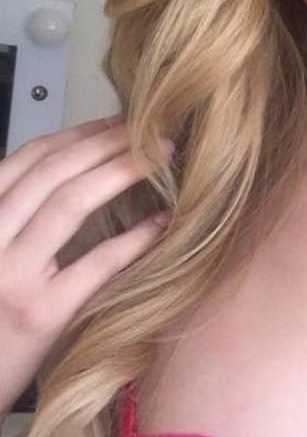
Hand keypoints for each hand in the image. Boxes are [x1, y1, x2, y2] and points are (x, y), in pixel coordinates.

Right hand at [0, 115, 172, 416]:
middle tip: (152, 132)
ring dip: (121, 172)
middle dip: (107, 143)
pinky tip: (163, 221)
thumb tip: (75, 177)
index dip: (75, 135)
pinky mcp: (40, 314)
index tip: (117, 122)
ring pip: (69, 204)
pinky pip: (95, 264)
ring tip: (161, 161)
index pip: (25, 160)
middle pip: (51, 172)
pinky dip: (133, 237)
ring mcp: (11, 276)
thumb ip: (16, 222)